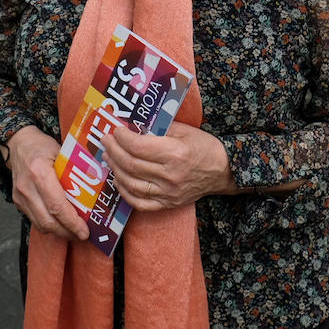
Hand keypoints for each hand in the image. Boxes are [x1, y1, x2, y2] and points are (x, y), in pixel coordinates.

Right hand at [5, 126, 89, 240]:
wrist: (18, 144)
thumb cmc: (42, 146)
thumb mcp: (62, 153)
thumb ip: (74, 172)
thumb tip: (95, 193)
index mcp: (39, 172)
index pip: (57, 205)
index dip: (72, 222)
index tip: (85, 231)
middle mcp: (27, 187)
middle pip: (48, 220)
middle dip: (67, 232)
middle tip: (83, 235)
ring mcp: (20, 196)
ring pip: (41, 224)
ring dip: (59, 232)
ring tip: (74, 231)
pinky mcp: (17, 202)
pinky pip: (35, 220)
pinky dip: (49, 225)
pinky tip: (61, 223)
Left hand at [100, 121, 235, 211]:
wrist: (222, 171)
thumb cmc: (203, 146)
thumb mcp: (183, 130)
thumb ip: (157, 128)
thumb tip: (132, 125)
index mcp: (175, 154)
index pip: (139, 147)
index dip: (122, 138)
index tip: (115, 129)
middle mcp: (170, 176)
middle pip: (132, 165)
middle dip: (113, 151)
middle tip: (105, 140)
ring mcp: (168, 193)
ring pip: (131, 184)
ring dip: (115, 169)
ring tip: (108, 157)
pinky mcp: (167, 204)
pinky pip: (140, 203)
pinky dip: (125, 192)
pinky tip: (118, 179)